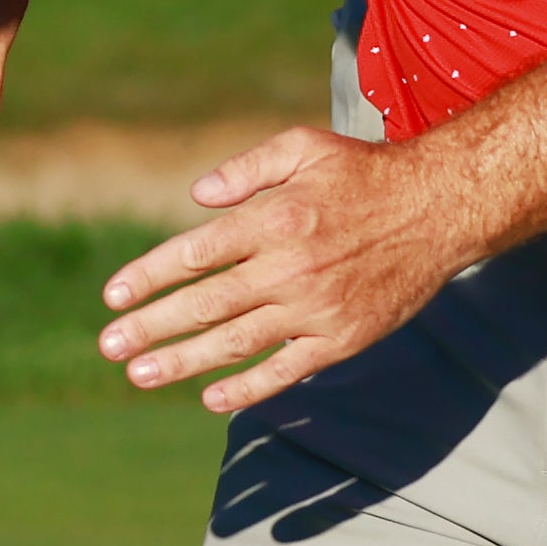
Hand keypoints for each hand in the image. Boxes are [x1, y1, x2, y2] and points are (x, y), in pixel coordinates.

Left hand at [97, 127, 465, 412]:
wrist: (437, 210)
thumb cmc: (363, 173)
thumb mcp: (303, 147)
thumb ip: (245, 170)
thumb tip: (196, 196)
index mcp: (273, 219)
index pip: (195, 252)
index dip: (149, 275)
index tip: (113, 295)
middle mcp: (289, 267)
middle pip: (204, 304)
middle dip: (150, 326)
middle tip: (109, 345)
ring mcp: (315, 308)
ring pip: (235, 343)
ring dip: (182, 362)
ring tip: (140, 374)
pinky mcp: (340, 339)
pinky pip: (284, 371)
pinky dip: (246, 388)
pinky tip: (210, 398)